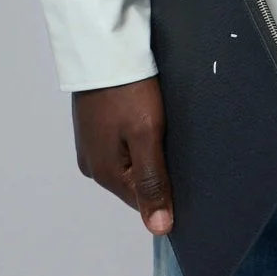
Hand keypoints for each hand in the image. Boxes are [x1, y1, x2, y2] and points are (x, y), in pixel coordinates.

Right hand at [72, 75, 174, 234]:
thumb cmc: (128, 89)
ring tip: (165, 131)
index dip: (166, 191)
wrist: (104, 45)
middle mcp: (93, 165)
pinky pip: (120, 144)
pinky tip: (148, 120)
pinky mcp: (93, 125)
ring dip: (147, 152)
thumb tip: (159, 229)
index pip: (142, 201)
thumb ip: (152, 182)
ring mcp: (90, 144)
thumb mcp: (146, 135)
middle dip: (156, 170)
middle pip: (135, 182)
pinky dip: (136, 137)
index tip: (186, 172)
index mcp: (105, 174)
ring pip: (128, 162)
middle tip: (178, 145)